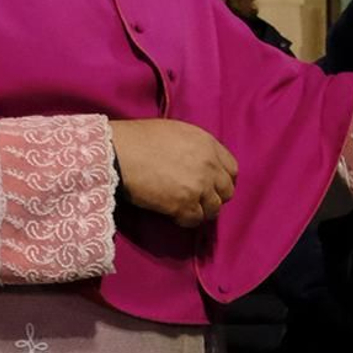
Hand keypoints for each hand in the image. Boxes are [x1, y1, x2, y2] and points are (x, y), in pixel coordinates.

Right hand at [110, 119, 236, 229]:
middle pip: (227, 192)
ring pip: (213, 209)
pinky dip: (185, 220)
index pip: (232, 169)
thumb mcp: (176, 133)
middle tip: (197, 200)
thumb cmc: (139, 139)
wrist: (120, 151)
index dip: (222, 180)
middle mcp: (209, 165)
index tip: (211, 185)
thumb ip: (195, 148)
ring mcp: (198, 186)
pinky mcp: (184, 204)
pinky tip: (173, 214)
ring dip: (200, 211)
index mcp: (208, 144)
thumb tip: (198, 164)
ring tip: (184, 208)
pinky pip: (195, 220)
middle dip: (214, 197)